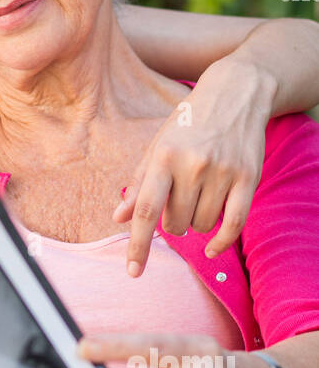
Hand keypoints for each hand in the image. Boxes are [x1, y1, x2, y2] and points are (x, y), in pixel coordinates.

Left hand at [112, 58, 275, 275]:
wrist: (235, 94)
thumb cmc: (188, 124)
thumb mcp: (157, 146)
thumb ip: (139, 183)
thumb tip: (118, 217)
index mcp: (163, 157)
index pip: (145, 209)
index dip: (137, 245)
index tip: (133, 272)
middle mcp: (192, 165)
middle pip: (175, 223)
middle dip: (172, 223)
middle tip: (178, 201)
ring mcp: (222, 171)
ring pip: (202, 225)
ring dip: (196, 223)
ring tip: (198, 199)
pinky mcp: (249, 177)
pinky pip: (233, 225)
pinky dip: (221, 242)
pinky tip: (212, 248)